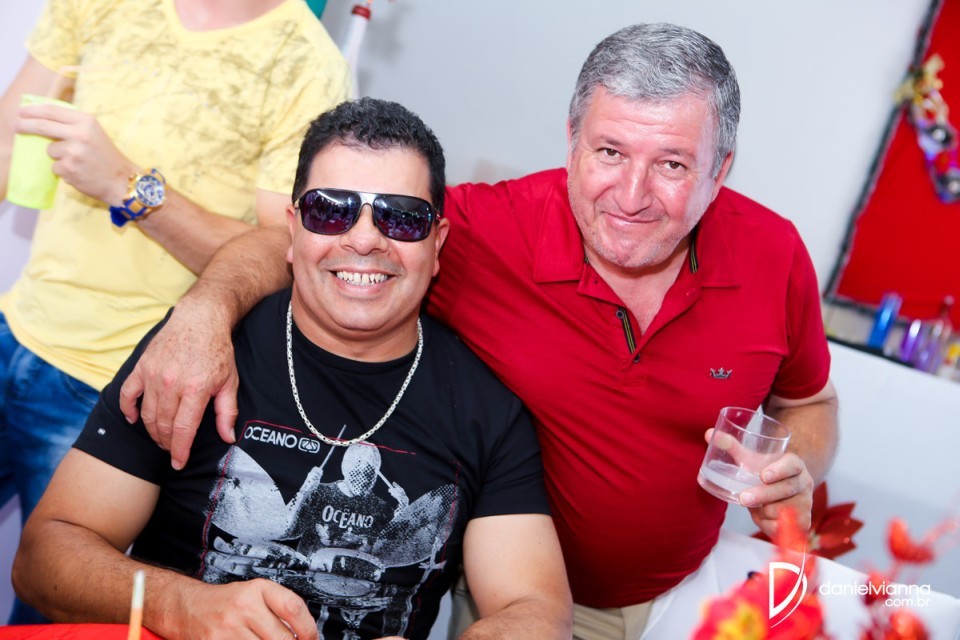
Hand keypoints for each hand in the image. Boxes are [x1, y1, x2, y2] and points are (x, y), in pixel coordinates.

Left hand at [17, 102, 134, 203]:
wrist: (122, 181)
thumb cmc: (107, 157)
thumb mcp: (94, 133)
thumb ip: (73, 125)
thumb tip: (43, 120)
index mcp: (86, 121)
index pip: (52, 111)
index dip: (33, 110)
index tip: (22, 111)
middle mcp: (80, 134)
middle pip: (42, 126)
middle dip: (25, 126)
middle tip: (16, 126)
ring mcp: (73, 151)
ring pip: (50, 151)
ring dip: (57, 157)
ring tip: (77, 162)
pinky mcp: (69, 168)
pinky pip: (55, 167)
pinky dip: (63, 171)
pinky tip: (79, 172)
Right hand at [119, 298, 238, 469]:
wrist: (201, 318)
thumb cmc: (218, 351)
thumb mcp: (230, 381)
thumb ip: (227, 412)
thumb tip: (228, 438)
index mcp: (196, 388)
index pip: (184, 429)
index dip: (180, 451)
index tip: (178, 463)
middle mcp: (172, 383)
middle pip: (163, 425)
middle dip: (167, 443)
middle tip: (173, 450)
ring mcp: (153, 374)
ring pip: (147, 414)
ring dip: (152, 431)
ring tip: (161, 438)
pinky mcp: (142, 366)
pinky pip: (128, 394)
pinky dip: (128, 410)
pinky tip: (133, 420)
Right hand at [168, 578, 315, 639]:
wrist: (186, 608)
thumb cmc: (226, 603)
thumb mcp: (254, 595)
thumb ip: (278, 610)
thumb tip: (304, 634)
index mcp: (257, 590)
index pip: (293, 608)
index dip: (309, 629)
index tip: (311, 639)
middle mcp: (243, 607)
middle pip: (282, 637)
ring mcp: (227, 629)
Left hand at [739, 452, 813, 536]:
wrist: (784, 488)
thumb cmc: (765, 471)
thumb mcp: (751, 458)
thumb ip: (732, 446)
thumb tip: (708, 434)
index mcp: (794, 464)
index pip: (791, 464)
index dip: (779, 470)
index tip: (763, 475)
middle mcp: (804, 483)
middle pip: (785, 489)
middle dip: (763, 495)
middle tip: (743, 498)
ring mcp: (805, 503)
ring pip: (781, 510)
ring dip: (763, 510)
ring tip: (755, 504)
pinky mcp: (803, 521)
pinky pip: (782, 527)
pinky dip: (767, 524)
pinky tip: (762, 516)